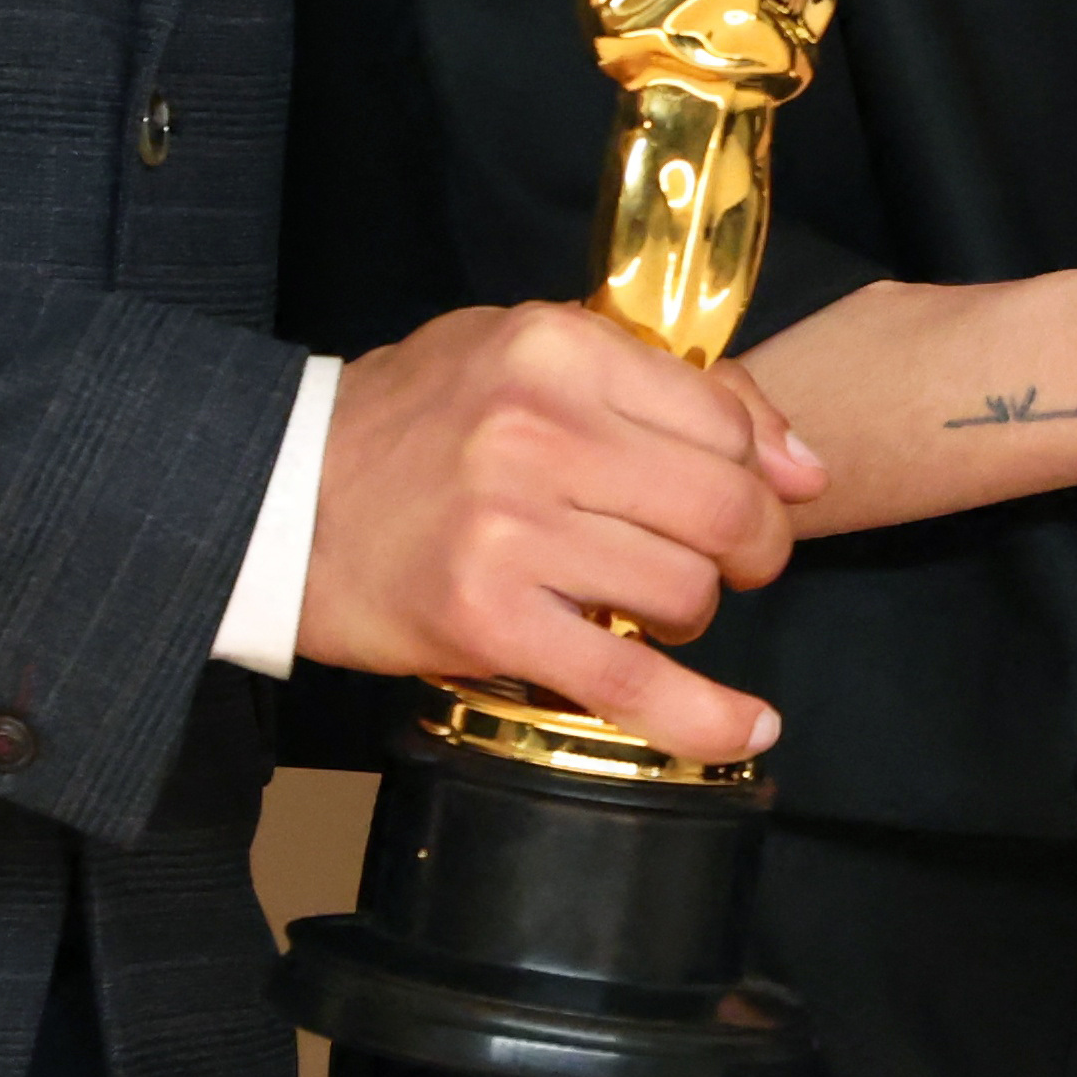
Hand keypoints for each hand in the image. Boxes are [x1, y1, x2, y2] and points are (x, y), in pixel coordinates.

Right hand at [298, 300, 827, 763]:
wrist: (273, 496)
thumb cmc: (415, 425)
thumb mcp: (527, 355)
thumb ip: (665, 386)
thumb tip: (802, 464)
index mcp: (554, 350)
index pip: (723, 418)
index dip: (762, 469)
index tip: (764, 495)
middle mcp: (534, 432)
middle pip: (722, 509)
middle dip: (754, 549)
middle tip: (734, 563)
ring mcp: (508, 531)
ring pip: (685, 590)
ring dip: (692, 612)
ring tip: (649, 602)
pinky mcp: (484, 621)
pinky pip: (628, 680)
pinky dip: (701, 715)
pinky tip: (746, 726)